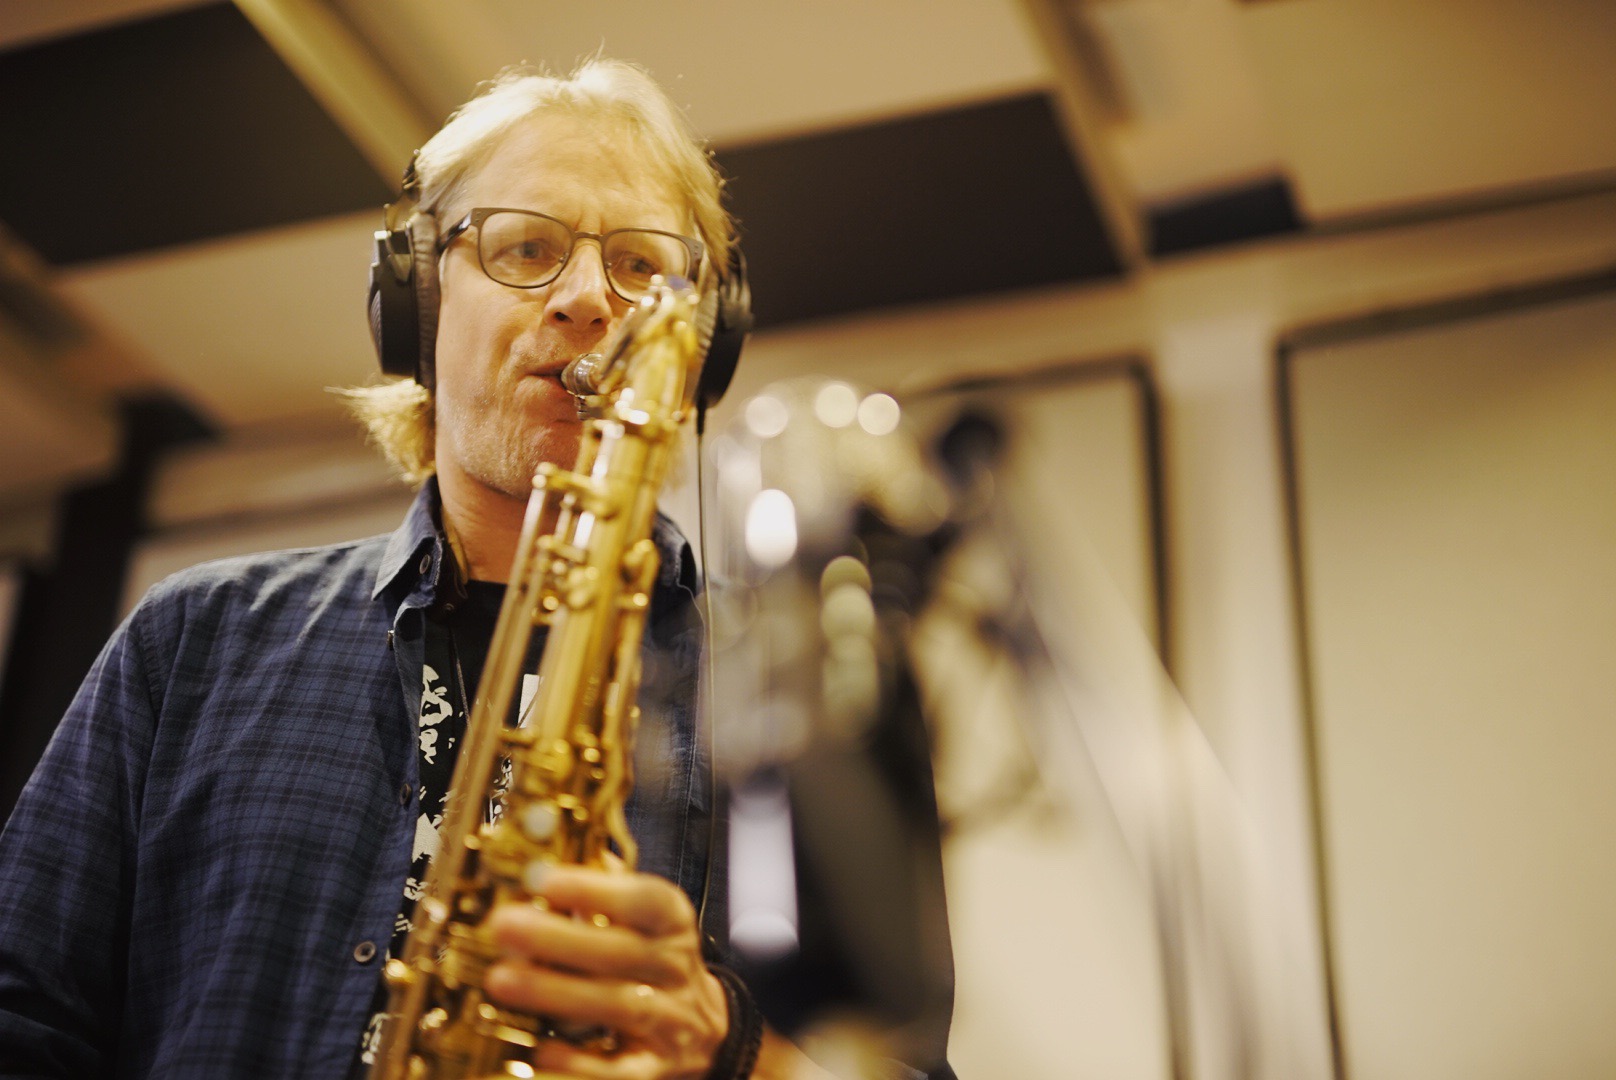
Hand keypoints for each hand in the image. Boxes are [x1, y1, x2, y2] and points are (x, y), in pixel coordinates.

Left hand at [483, 864, 729, 1078]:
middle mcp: (677, 970)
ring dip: (558, 993)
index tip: (543, 879)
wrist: (701, 1031)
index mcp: (673, 924)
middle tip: (503, 925)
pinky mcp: (654, 1070)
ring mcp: (670, 1022)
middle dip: (560, 938)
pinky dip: (579, 1063)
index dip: (597, 890)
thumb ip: (601, 890)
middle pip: (623, 952)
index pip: (645, 900)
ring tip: (501, 980)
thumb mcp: (640, 921)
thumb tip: (545, 856)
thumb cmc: (650, 964)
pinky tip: (540, 1050)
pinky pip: (619, 1071)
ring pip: (619, 1006)